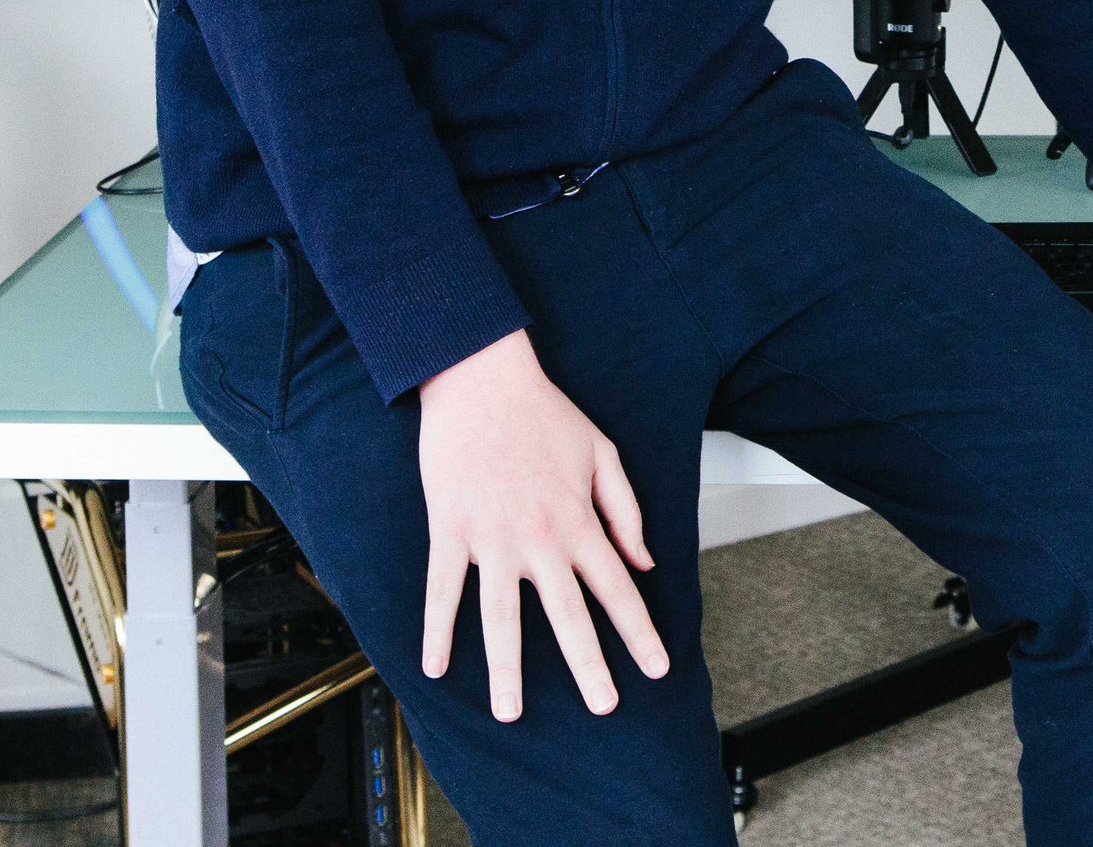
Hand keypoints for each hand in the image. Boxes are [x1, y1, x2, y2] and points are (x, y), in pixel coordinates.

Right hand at [413, 330, 667, 719]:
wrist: (483, 378)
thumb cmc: (545, 413)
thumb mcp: (603, 453)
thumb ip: (625, 512)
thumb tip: (645, 563)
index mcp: (579, 521)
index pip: (618, 589)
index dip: (639, 633)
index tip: (657, 669)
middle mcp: (540, 538)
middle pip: (568, 616)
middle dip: (588, 667)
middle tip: (603, 708)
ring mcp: (492, 538)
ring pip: (502, 618)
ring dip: (507, 670)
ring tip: (510, 713)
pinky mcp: (450, 530)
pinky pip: (443, 590)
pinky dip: (438, 630)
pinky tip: (436, 667)